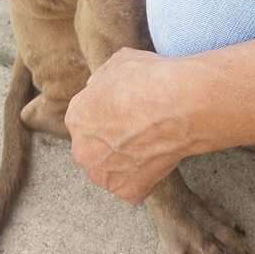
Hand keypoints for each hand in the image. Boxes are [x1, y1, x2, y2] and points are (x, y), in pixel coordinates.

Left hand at [65, 48, 194, 203]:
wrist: (177, 106)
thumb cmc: (149, 79)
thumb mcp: (119, 62)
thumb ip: (103, 79)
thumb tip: (102, 86)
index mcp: (77, 117)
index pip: (86, 118)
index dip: (108, 113)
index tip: (125, 111)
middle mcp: (82, 150)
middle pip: (94, 148)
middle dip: (111, 141)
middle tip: (138, 129)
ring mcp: (103, 175)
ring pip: (111, 170)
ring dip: (126, 162)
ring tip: (152, 144)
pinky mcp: (127, 191)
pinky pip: (134, 186)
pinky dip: (146, 177)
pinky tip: (160, 157)